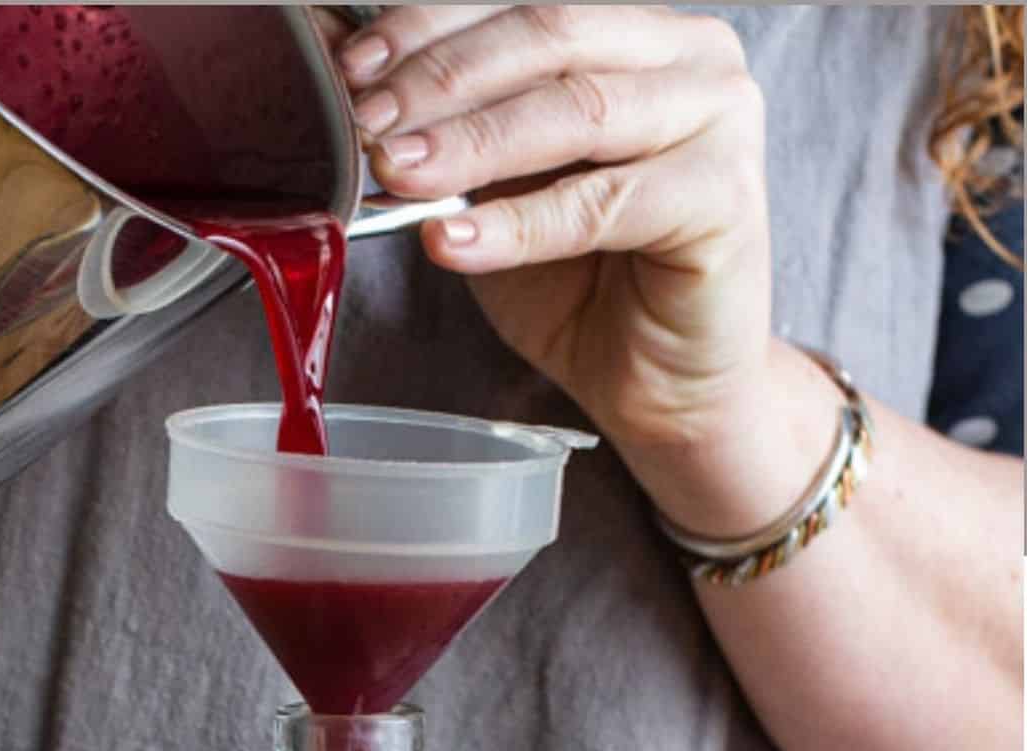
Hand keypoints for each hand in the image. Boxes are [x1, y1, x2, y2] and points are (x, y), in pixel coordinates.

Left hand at [338, 6, 777, 490]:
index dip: (429, 28)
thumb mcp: (499, 194)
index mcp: (635, 35)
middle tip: (370, 125)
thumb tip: (346, 65)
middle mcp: (689, 56)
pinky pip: (600, 205)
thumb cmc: (587, 290)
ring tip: (398, 175)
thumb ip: (450, 131)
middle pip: (545, 40)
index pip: (519, 6)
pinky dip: (518, 225)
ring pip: (573, 111)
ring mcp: (719, 119)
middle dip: (442, 82)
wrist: (665, 390)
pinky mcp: (726, 197)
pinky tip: (454, 241)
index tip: (351, 68)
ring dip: (472, 143)